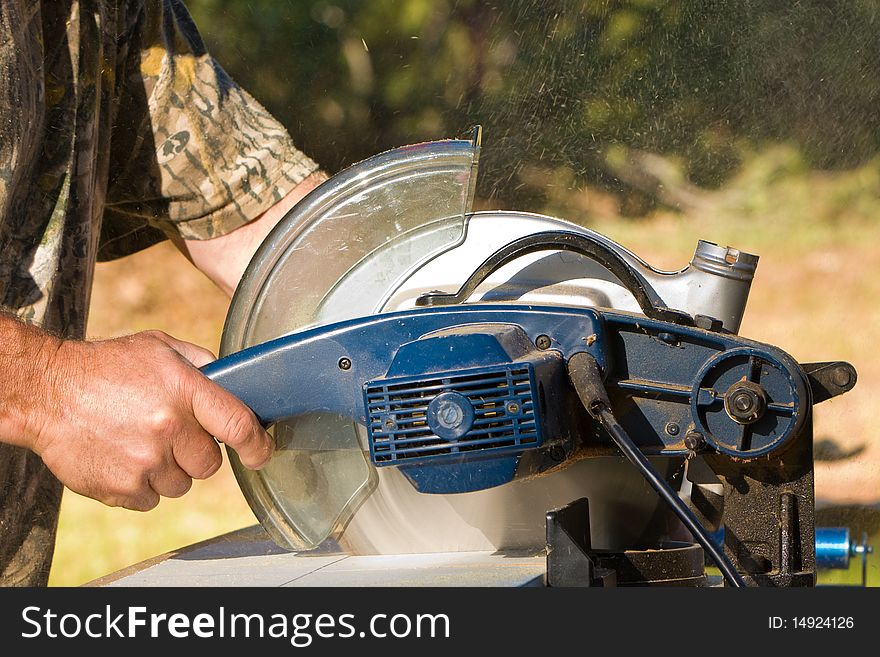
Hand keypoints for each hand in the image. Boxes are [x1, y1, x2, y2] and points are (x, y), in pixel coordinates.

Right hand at [29, 330, 273, 510]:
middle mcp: (168, 428)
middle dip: (197, 453)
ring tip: (140, 442)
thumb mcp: (158, 348)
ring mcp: (145, 462)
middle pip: (210, 464)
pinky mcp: (122, 488)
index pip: (238, 425)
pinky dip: (142, 486)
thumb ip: (200, 363)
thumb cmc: (106, 367)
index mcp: (184, 390)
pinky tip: (123, 458)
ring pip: (182, 485)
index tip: (261, 453)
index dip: (257, 445)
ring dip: (169, 470)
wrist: (46, 392)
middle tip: (171, 434)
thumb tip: (232, 381)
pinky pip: (152, 500)